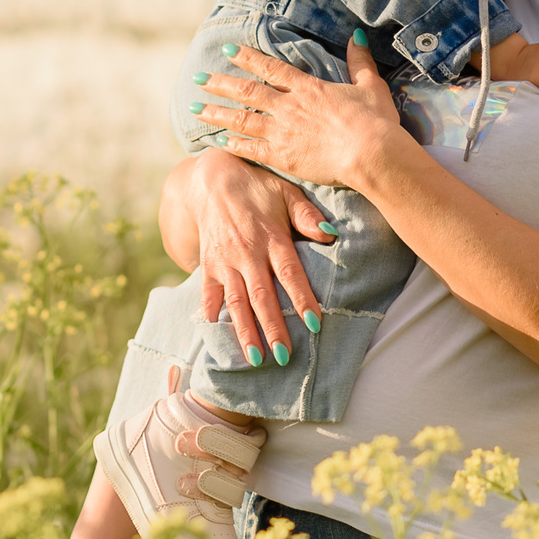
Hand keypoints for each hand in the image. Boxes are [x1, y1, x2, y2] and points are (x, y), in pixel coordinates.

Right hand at [165, 147, 335, 363]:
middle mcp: (247, 253)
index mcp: (271, 237)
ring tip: (255, 358)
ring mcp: (224, 261)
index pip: (290, 273)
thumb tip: (331, 236)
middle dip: (272, 328)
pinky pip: (208, 294)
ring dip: (245, 331)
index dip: (302, 299)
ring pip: (236, 302)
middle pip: (262, 296)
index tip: (315, 323)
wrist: (211, 180)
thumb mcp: (286, 193)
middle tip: (283, 356)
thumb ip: (308, 216)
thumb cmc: (258, 188)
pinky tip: (218, 333)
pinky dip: (212, 314)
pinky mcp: (208, 265)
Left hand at [194, 34, 410, 193]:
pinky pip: (251, 150)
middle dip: (220, 84)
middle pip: (247, 92)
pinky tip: (217, 142)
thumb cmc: (376, 122)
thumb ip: (360, 61)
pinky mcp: (283, 158)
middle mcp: (290, 107)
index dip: (247, 58)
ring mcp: (283, 133)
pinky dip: (233, 145)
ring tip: (194, 108)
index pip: (271, 68)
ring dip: (216, 113)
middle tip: (197, 78)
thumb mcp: (371, 86)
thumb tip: (357, 36)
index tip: (227, 50)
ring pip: (241, 120)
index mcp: (309, 88)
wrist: (372, 155)